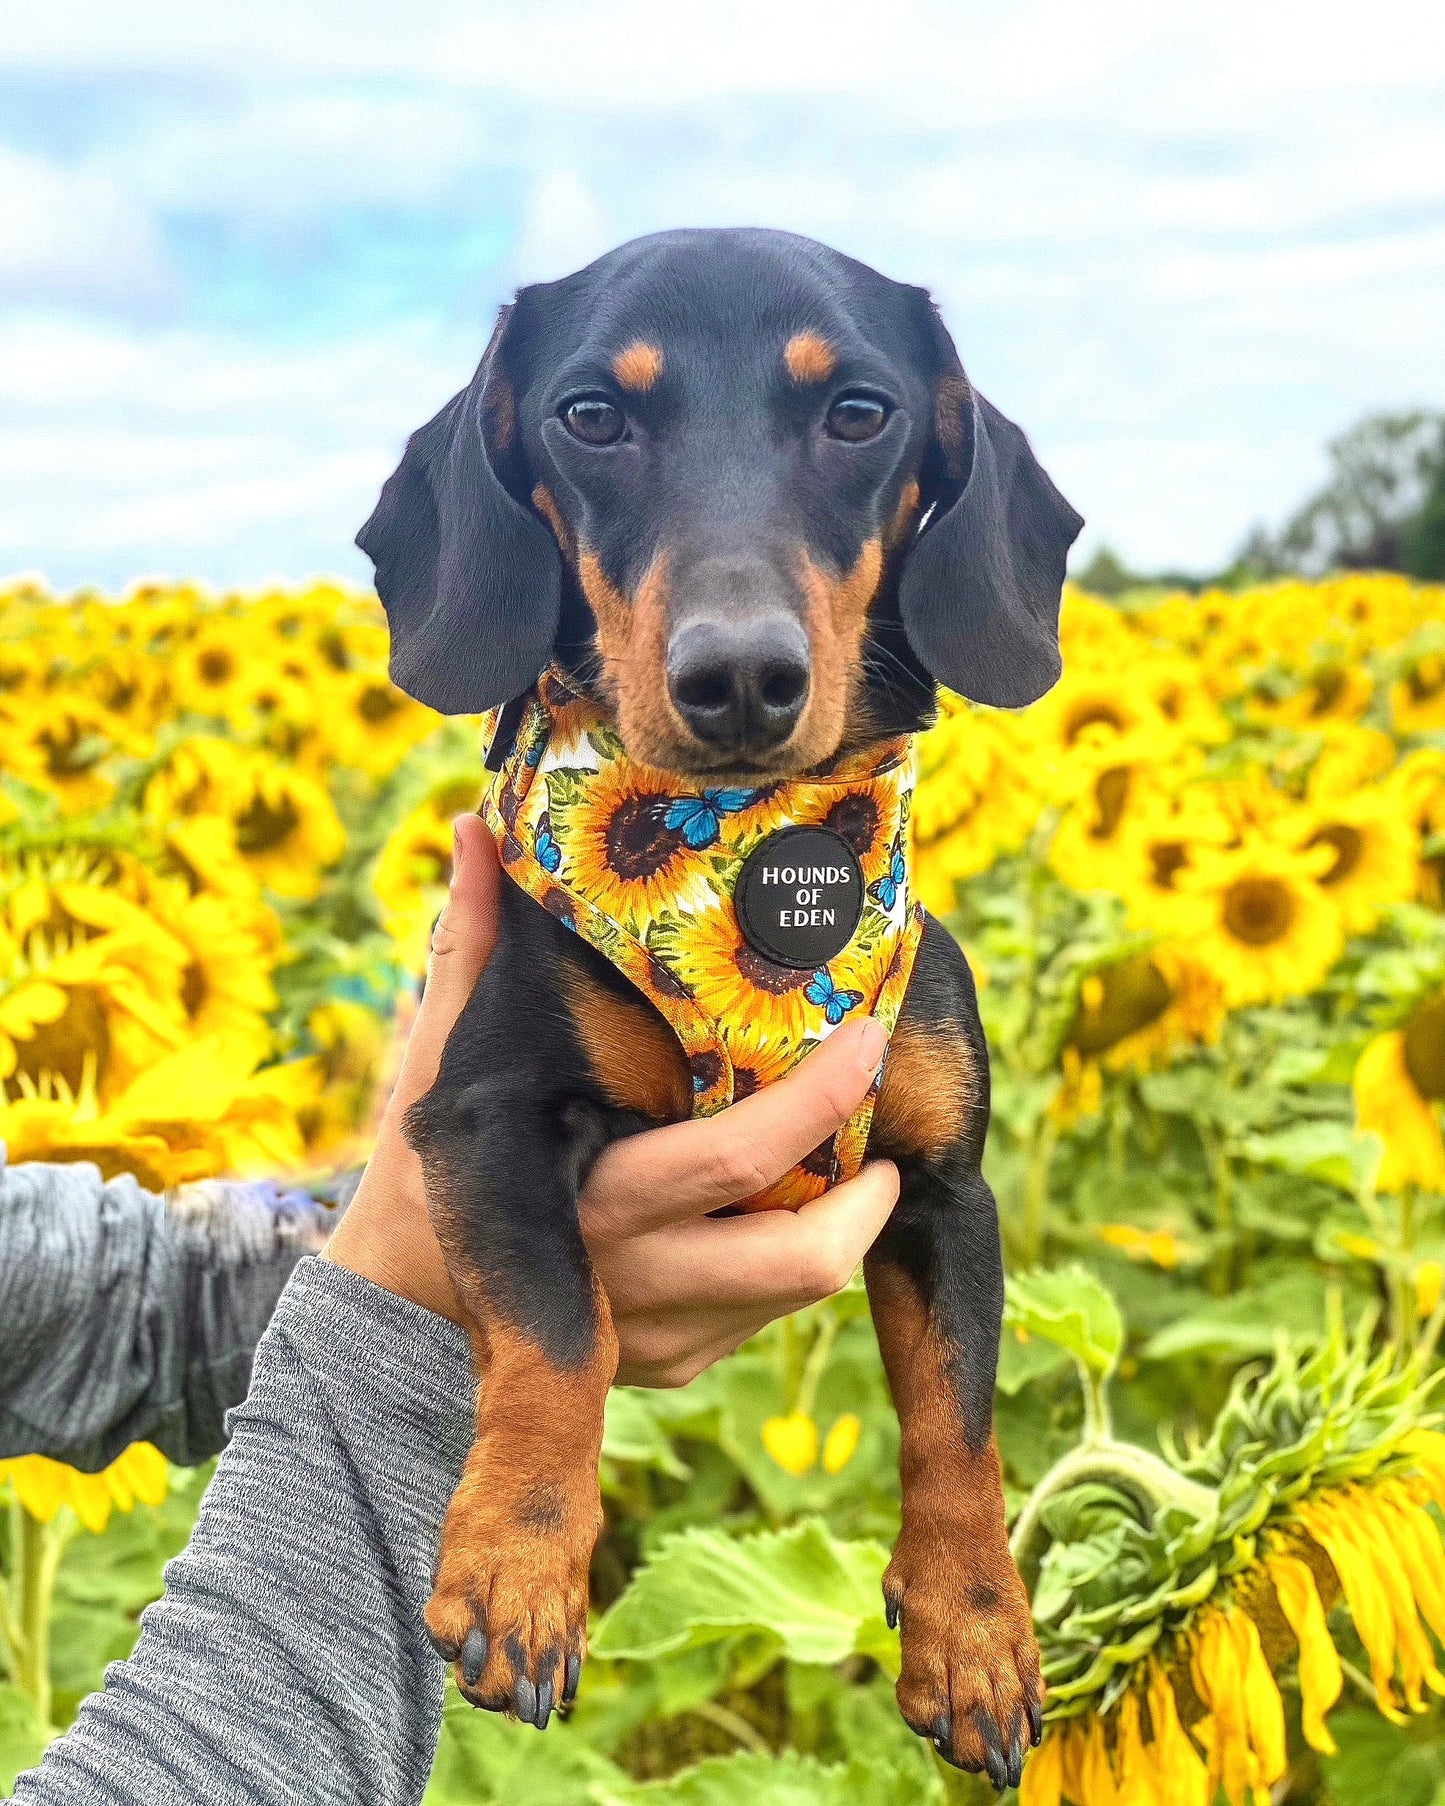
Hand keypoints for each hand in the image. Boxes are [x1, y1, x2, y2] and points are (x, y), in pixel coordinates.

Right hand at [325, 813, 900, 1383]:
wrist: (392, 1322)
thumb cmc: (426, 1172)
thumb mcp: (439, 1059)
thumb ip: (467, 948)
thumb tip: (473, 829)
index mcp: (590, 1191)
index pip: (738, 1158)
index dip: (822, 1101)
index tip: (870, 1035)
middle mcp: (632, 1276)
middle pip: (801, 1256)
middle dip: (869, 1197)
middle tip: (891, 1141)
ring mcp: (655, 1337)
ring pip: (793, 1298)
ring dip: (843, 1234)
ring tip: (858, 1173)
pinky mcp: (668, 1367)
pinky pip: (759, 1324)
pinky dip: (788, 1272)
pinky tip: (781, 1216)